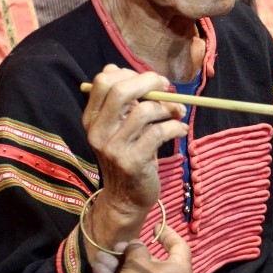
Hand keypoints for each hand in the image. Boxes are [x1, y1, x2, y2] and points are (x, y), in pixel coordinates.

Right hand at [82, 65, 187, 251]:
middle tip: (167, 88)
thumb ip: (122, 103)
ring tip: (177, 114)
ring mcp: (113, 148)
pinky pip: (159, 132)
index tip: (150, 82)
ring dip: (167, 108)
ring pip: (144, 111)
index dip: (129, 73)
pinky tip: (180, 130)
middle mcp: (98, 132)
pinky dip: (175, 127)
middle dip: (150, 82)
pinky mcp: (132, 162)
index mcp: (92, 119)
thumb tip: (130, 72)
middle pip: (121, 91)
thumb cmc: (128, 157)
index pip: (103, 81)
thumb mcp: (119, 129)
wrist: (125, 199)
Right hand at [93, 229, 192, 272]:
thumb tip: (136, 246)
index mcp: (180, 271)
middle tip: (118, 246)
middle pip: (154, 262)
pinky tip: (98, 270)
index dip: (168, 234)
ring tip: (101, 257)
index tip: (156, 226)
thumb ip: (137, 249)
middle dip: (132, 252)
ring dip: (118, 266)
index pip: (180, 247)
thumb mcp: (138, 263)